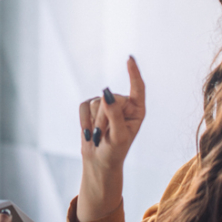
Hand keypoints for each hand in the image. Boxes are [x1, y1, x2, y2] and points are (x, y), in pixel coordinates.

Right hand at [79, 56, 145, 172]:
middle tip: (104, 135)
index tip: (129, 59)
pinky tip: (88, 133)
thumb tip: (107, 93)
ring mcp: (106, 104)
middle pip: (110, 98)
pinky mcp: (91, 108)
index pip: (137, 87)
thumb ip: (115, 115)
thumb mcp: (118, 136)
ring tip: (99, 135)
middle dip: (104, 117)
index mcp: (137, 110)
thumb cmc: (114, 151)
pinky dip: (83, 120)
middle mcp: (123, 104)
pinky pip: (83, 106)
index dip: (133, 73)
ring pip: (96, 102)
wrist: (98, 162)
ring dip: (94, 121)